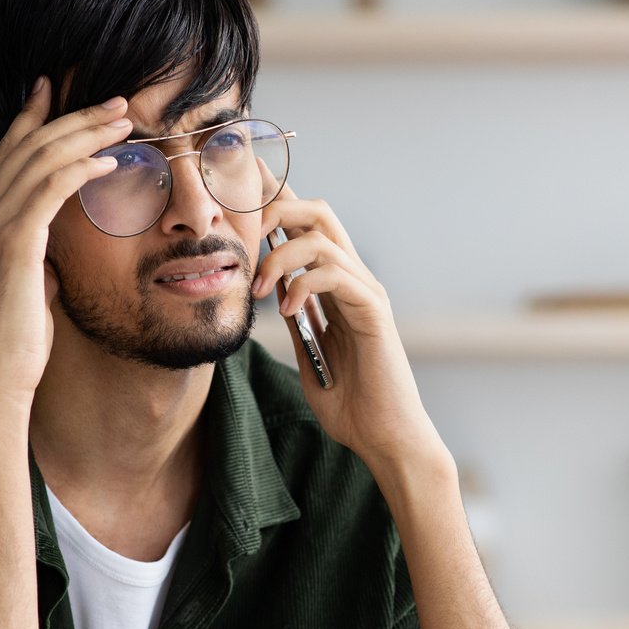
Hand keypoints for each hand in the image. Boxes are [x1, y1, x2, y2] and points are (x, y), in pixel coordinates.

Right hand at [0, 76, 130, 405]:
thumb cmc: (19, 334)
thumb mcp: (27, 273)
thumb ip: (34, 240)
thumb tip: (55, 224)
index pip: (8, 151)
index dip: (33, 116)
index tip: (57, 88)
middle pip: (29, 145)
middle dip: (75, 118)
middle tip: (118, 102)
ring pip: (42, 159)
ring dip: (87, 135)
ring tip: (125, 123)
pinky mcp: (12, 243)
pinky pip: (49, 189)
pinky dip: (81, 168)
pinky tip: (111, 162)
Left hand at [251, 183, 449, 476]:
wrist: (384, 437)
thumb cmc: (351, 405)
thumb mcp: (308, 351)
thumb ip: (296, 316)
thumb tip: (268, 286)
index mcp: (337, 286)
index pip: (308, 226)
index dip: (278, 200)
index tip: (244, 191)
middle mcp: (354, 279)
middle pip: (318, 211)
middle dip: (275, 209)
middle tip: (243, 237)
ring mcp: (366, 291)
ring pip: (322, 236)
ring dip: (278, 256)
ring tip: (257, 290)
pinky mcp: (374, 310)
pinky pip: (334, 273)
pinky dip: (302, 285)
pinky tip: (287, 312)